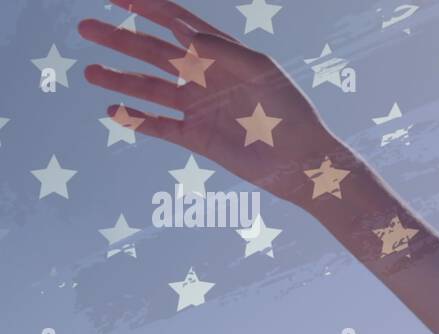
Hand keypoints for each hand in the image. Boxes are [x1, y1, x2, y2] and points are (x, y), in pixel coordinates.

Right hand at [78, 0, 348, 210]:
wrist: (302, 163)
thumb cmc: (291, 112)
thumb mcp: (262, 71)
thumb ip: (222, 49)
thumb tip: (182, 31)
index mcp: (222, 54)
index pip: (176, 22)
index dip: (145, 6)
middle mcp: (206, 77)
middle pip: (154, 51)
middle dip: (120, 39)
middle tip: (85, 27)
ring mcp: (200, 107)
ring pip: (150, 88)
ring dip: (120, 78)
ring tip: (90, 72)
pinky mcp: (198, 138)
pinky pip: (160, 125)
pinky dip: (137, 119)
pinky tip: (114, 110)